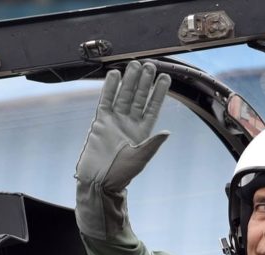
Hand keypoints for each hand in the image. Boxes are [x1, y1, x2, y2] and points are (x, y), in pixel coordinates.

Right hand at [75, 61, 170, 238]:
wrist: (98, 181)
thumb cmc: (121, 174)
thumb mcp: (140, 159)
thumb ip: (152, 144)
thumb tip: (166, 133)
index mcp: (143, 132)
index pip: (153, 108)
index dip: (159, 93)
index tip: (165, 78)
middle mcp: (130, 124)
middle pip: (139, 98)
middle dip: (144, 82)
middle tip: (150, 64)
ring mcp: (115, 121)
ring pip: (124, 96)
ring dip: (130, 81)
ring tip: (135, 64)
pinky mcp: (100, 122)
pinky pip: (106, 101)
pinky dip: (110, 88)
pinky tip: (115, 74)